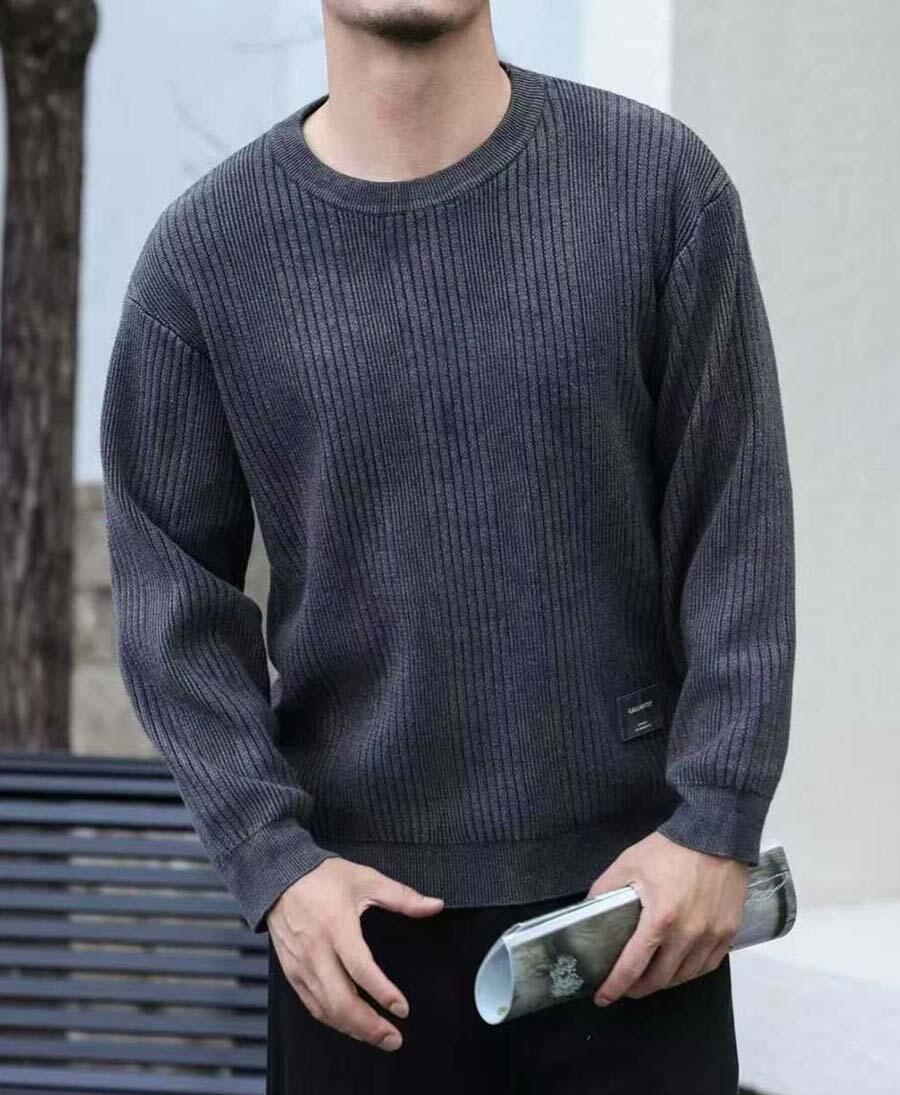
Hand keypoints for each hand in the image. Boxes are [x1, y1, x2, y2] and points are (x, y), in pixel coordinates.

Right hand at [266, 857, 443, 1050]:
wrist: (280, 877)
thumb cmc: (323, 877)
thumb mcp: (367, 879)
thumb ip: (403, 896)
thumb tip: (434, 906)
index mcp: (337, 927)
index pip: (360, 969)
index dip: (383, 992)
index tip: (402, 1008)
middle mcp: (317, 951)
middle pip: (341, 1001)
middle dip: (369, 1026)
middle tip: (394, 1038)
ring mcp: (302, 965)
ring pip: (326, 1009)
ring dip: (353, 1029)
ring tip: (378, 1038)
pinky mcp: (292, 973)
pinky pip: (312, 1005)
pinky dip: (333, 1020)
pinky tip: (350, 1025)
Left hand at [586, 832, 747, 1004]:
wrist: (716, 835)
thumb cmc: (670, 849)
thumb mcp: (628, 863)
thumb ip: (604, 889)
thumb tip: (586, 911)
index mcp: (660, 919)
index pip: (633, 965)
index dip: (615, 986)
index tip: (603, 997)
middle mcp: (688, 934)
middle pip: (660, 979)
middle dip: (638, 988)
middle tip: (625, 987)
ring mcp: (712, 936)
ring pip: (685, 976)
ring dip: (664, 982)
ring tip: (649, 978)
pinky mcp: (729, 932)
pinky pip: (708, 965)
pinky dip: (690, 972)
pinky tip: (678, 967)